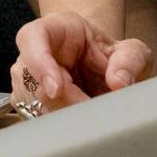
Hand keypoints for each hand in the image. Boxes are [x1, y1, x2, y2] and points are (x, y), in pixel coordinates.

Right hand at [9, 10, 155, 113]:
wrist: (99, 68)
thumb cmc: (108, 54)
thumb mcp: (130, 51)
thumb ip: (130, 60)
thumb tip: (119, 82)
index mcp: (51, 30)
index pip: (32, 39)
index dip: (40, 63)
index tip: (58, 88)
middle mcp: (31, 56)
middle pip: (34, 83)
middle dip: (66, 102)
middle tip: (96, 111)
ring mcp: (26, 84)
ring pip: (36, 107)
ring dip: (67, 116)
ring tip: (94, 115)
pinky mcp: (30, 108)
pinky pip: (41, 122)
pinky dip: (64, 127)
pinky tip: (83, 123)